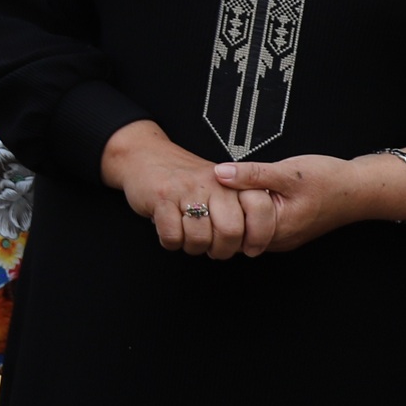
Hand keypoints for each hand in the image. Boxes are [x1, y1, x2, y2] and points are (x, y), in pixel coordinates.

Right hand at [99, 119, 274, 258]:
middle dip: (222, 250)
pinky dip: (171, 242)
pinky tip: (171, 231)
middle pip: (230, 231)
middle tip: (214, 248)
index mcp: (232, 181)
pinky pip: (173, 236)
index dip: (259, 235)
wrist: (145, 155)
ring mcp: (186, 189)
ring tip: (189, 237)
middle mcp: (212, 182)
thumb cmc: (186, 182)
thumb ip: (239, 210)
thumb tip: (252, 246)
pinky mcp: (161, 197)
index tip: (250, 248)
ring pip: (199, 238)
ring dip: (194, 247)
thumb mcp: (219, 187)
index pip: (260, 207)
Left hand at [212, 150, 405, 252]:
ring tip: (229, 190)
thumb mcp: (287, 172)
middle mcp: (278, 240)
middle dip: (224, 212)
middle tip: (214, 190)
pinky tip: (246, 194)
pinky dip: (249, 212)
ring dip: (236, 212)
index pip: (233, 228)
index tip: (211, 190)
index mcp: (277, 229)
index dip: (220, 209)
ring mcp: (282, 238)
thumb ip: (252, 174)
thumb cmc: (328, 180)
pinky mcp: (285, 230)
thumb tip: (218, 172)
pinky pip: (257, 226)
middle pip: (236, 232)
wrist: (359, 189)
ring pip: (246, 229)